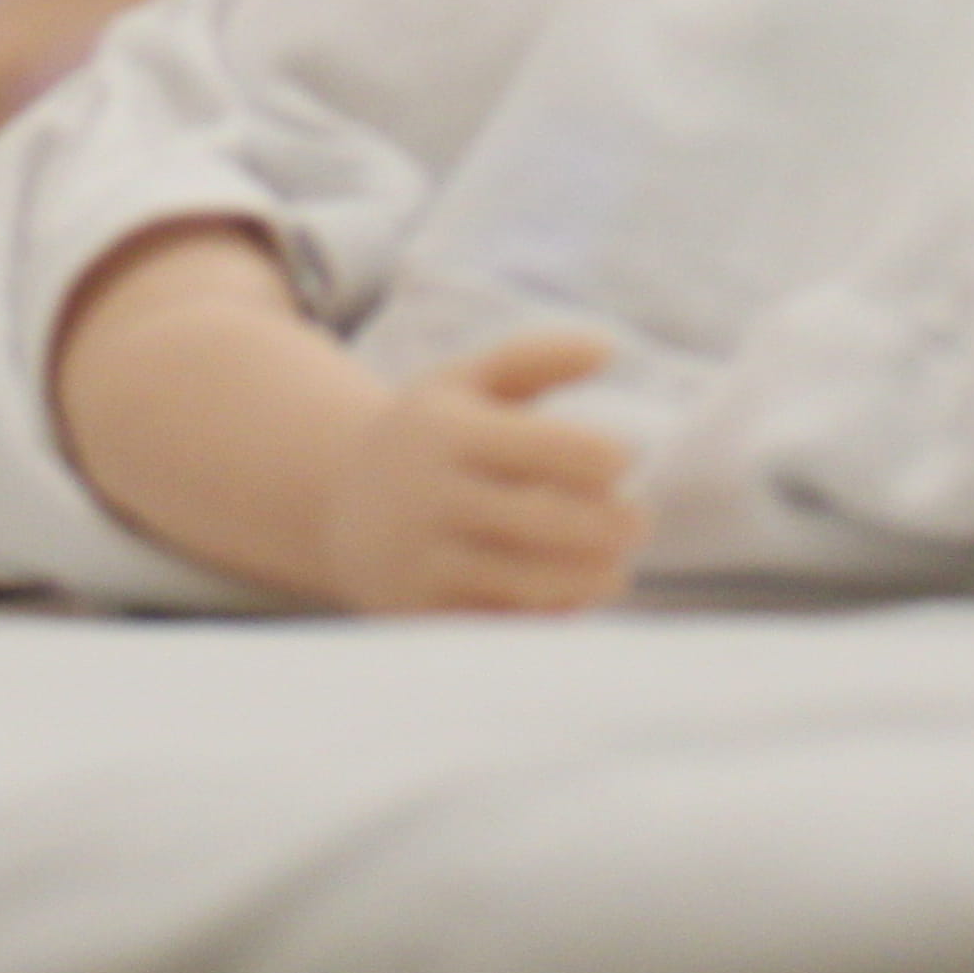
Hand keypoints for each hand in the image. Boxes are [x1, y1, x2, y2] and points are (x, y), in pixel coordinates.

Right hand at [319, 333, 644, 613]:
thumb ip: (536, 358)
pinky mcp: (422, 613)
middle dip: (607, 526)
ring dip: (587, 579)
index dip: (599, 456)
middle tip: (639, 524)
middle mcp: (433, 497)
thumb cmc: (426, 435)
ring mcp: (423, 561)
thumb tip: (607, 347)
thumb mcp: (465, 381)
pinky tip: (573, 597)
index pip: (542, 447)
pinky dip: (547, 617)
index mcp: (448, 432)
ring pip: (525, 582)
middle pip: (541, 521)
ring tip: (615, 570)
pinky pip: (500, 625)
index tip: (626, 459)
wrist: (333, 504)